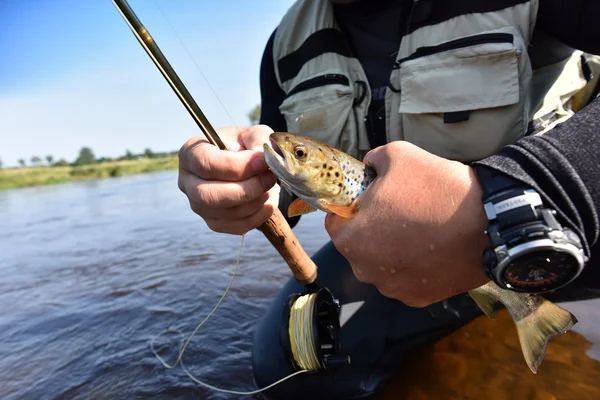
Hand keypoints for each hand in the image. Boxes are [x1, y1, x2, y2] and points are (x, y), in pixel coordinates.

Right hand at [178, 125, 279, 234]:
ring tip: (271, 186)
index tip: (262, 162)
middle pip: (209, 195)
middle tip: (270, 177)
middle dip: (247, 189)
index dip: (237, 166)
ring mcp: (199, 206)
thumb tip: (264, 158)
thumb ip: (259, 140)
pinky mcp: (214, 222)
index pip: (207, 164)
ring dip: (256, 201)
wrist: (246, 166)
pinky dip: (259, 216)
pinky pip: (237, 226)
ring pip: (226, 213)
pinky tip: (269, 201)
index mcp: (191, 154)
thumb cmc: (245, 147)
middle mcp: (187, 182)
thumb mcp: (252, 134)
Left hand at [325, 141, 490, 306]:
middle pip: (358, 245)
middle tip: (399, 212)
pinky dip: (414, 267)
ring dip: (392, 250)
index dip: (351, 207)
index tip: (370, 199)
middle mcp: (364, 269)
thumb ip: (372, 160)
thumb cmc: (436, 188)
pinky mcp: (418, 298)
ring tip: (420, 230)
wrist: (489, 222)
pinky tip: (433, 249)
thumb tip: (370, 167)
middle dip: (372, 230)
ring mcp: (392, 288)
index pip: (336, 221)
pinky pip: (406, 279)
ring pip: (382, 264)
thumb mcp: (397, 154)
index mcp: (350, 237)